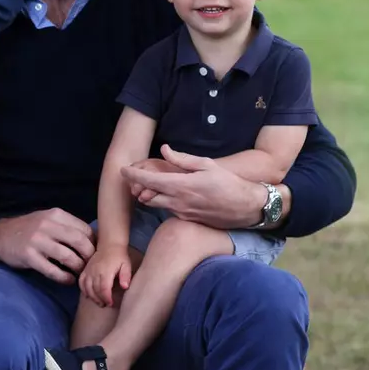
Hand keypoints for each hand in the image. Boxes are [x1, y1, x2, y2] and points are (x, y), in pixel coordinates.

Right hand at [0, 209, 95, 284]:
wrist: (1, 235)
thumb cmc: (30, 229)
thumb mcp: (48, 220)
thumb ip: (67, 226)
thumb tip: (93, 240)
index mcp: (56, 215)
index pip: (84, 229)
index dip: (94, 243)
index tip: (96, 253)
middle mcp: (48, 225)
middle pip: (79, 242)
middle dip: (89, 256)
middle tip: (91, 266)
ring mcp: (38, 240)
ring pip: (68, 257)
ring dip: (78, 268)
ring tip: (80, 274)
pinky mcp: (29, 256)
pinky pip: (52, 270)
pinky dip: (64, 277)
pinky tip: (68, 280)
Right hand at [79, 245, 131, 307]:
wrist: (110, 244)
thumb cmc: (120, 257)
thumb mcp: (126, 265)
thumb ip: (126, 276)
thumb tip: (125, 287)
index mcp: (106, 271)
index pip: (104, 288)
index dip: (107, 298)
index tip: (111, 303)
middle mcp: (95, 271)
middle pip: (95, 290)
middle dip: (100, 300)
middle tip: (106, 304)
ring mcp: (89, 270)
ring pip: (87, 287)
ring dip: (92, 297)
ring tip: (99, 302)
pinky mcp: (85, 270)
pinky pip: (81, 282)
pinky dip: (83, 290)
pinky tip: (89, 295)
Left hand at [123, 146, 264, 228]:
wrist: (245, 207)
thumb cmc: (228, 182)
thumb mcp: (206, 164)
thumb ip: (182, 159)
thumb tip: (164, 150)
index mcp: (181, 185)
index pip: (149, 180)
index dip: (133, 175)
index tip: (123, 169)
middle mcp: (178, 202)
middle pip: (146, 196)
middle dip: (137, 187)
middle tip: (134, 177)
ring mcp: (182, 213)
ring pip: (156, 204)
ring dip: (149, 195)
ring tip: (149, 184)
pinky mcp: (186, 220)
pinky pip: (168, 210)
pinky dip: (163, 201)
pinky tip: (169, 193)